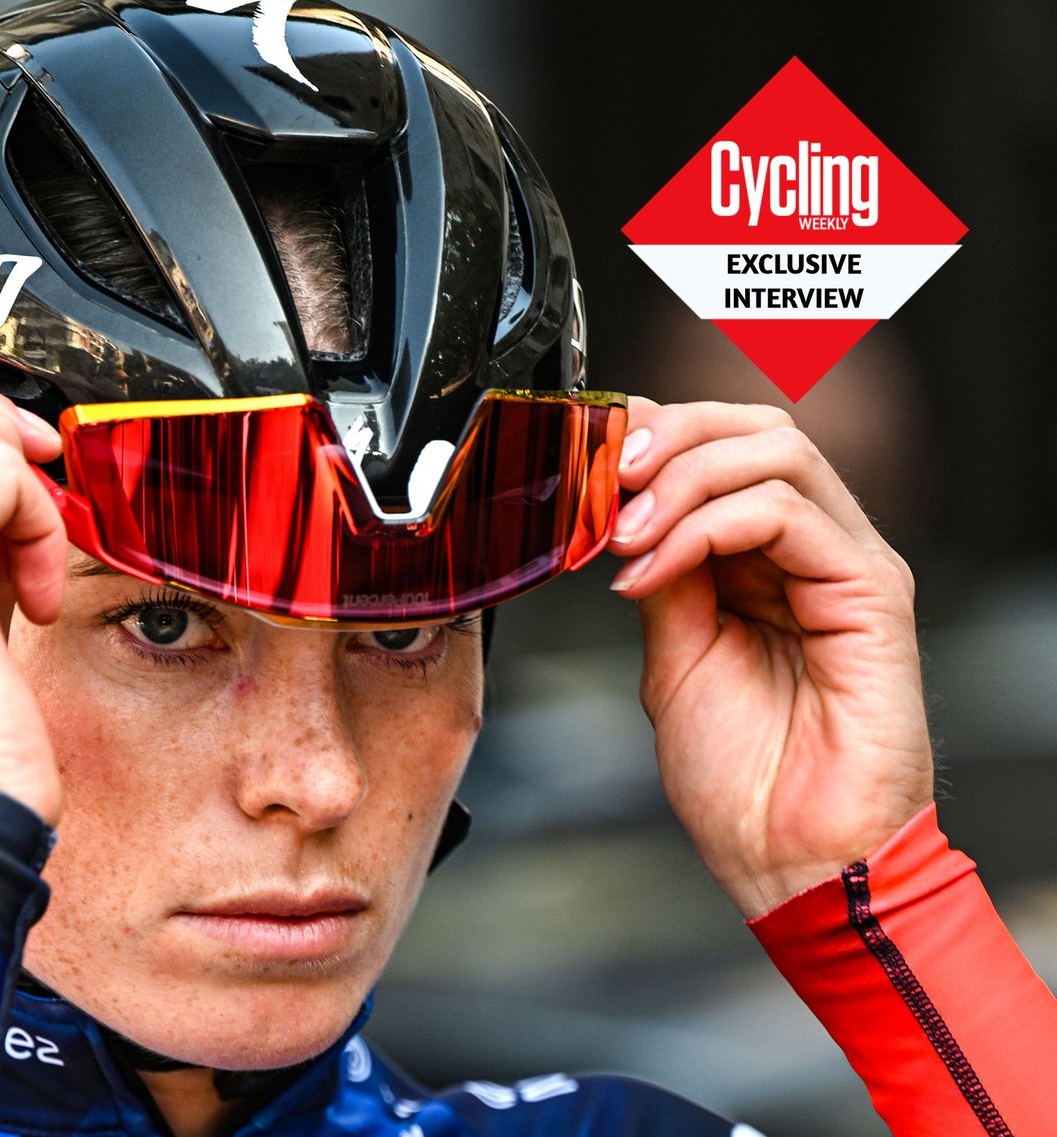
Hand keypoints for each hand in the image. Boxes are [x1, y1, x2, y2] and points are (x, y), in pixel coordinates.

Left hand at [608, 398, 933, 917]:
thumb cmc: (741, 777)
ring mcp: (847, 564)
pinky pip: (788, 514)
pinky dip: (705, 525)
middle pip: (755, 428)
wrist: (789, 859)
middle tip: (603, 477)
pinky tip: (655, 570)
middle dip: (667, 436)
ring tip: (623, 535)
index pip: (721, 448)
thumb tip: (621, 508)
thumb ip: (660, 573)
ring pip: (774, 453)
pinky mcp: (873, 591)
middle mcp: (814, 549)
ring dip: (680, 479)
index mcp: (767, 559)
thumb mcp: (672, 652)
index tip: (580, 457)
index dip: (651, 436)